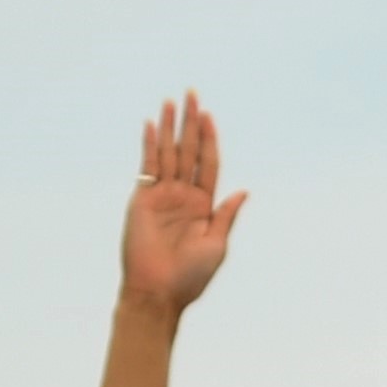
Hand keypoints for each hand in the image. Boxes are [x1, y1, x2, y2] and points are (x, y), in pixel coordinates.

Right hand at [118, 93, 246, 317]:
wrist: (158, 292)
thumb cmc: (190, 276)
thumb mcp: (216, 245)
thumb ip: (226, 215)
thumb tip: (243, 191)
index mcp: (203, 205)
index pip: (208, 163)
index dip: (209, 139)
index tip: (209, 116)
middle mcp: (183, 196)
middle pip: (188, 151)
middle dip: (191, 123)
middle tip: (192, 94)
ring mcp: (162, 196)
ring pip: (167, 153)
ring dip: (169, 127)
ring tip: (172, 101)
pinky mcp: (143, 199)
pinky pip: (147, 166)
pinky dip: (149, 144)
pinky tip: (151, 124)